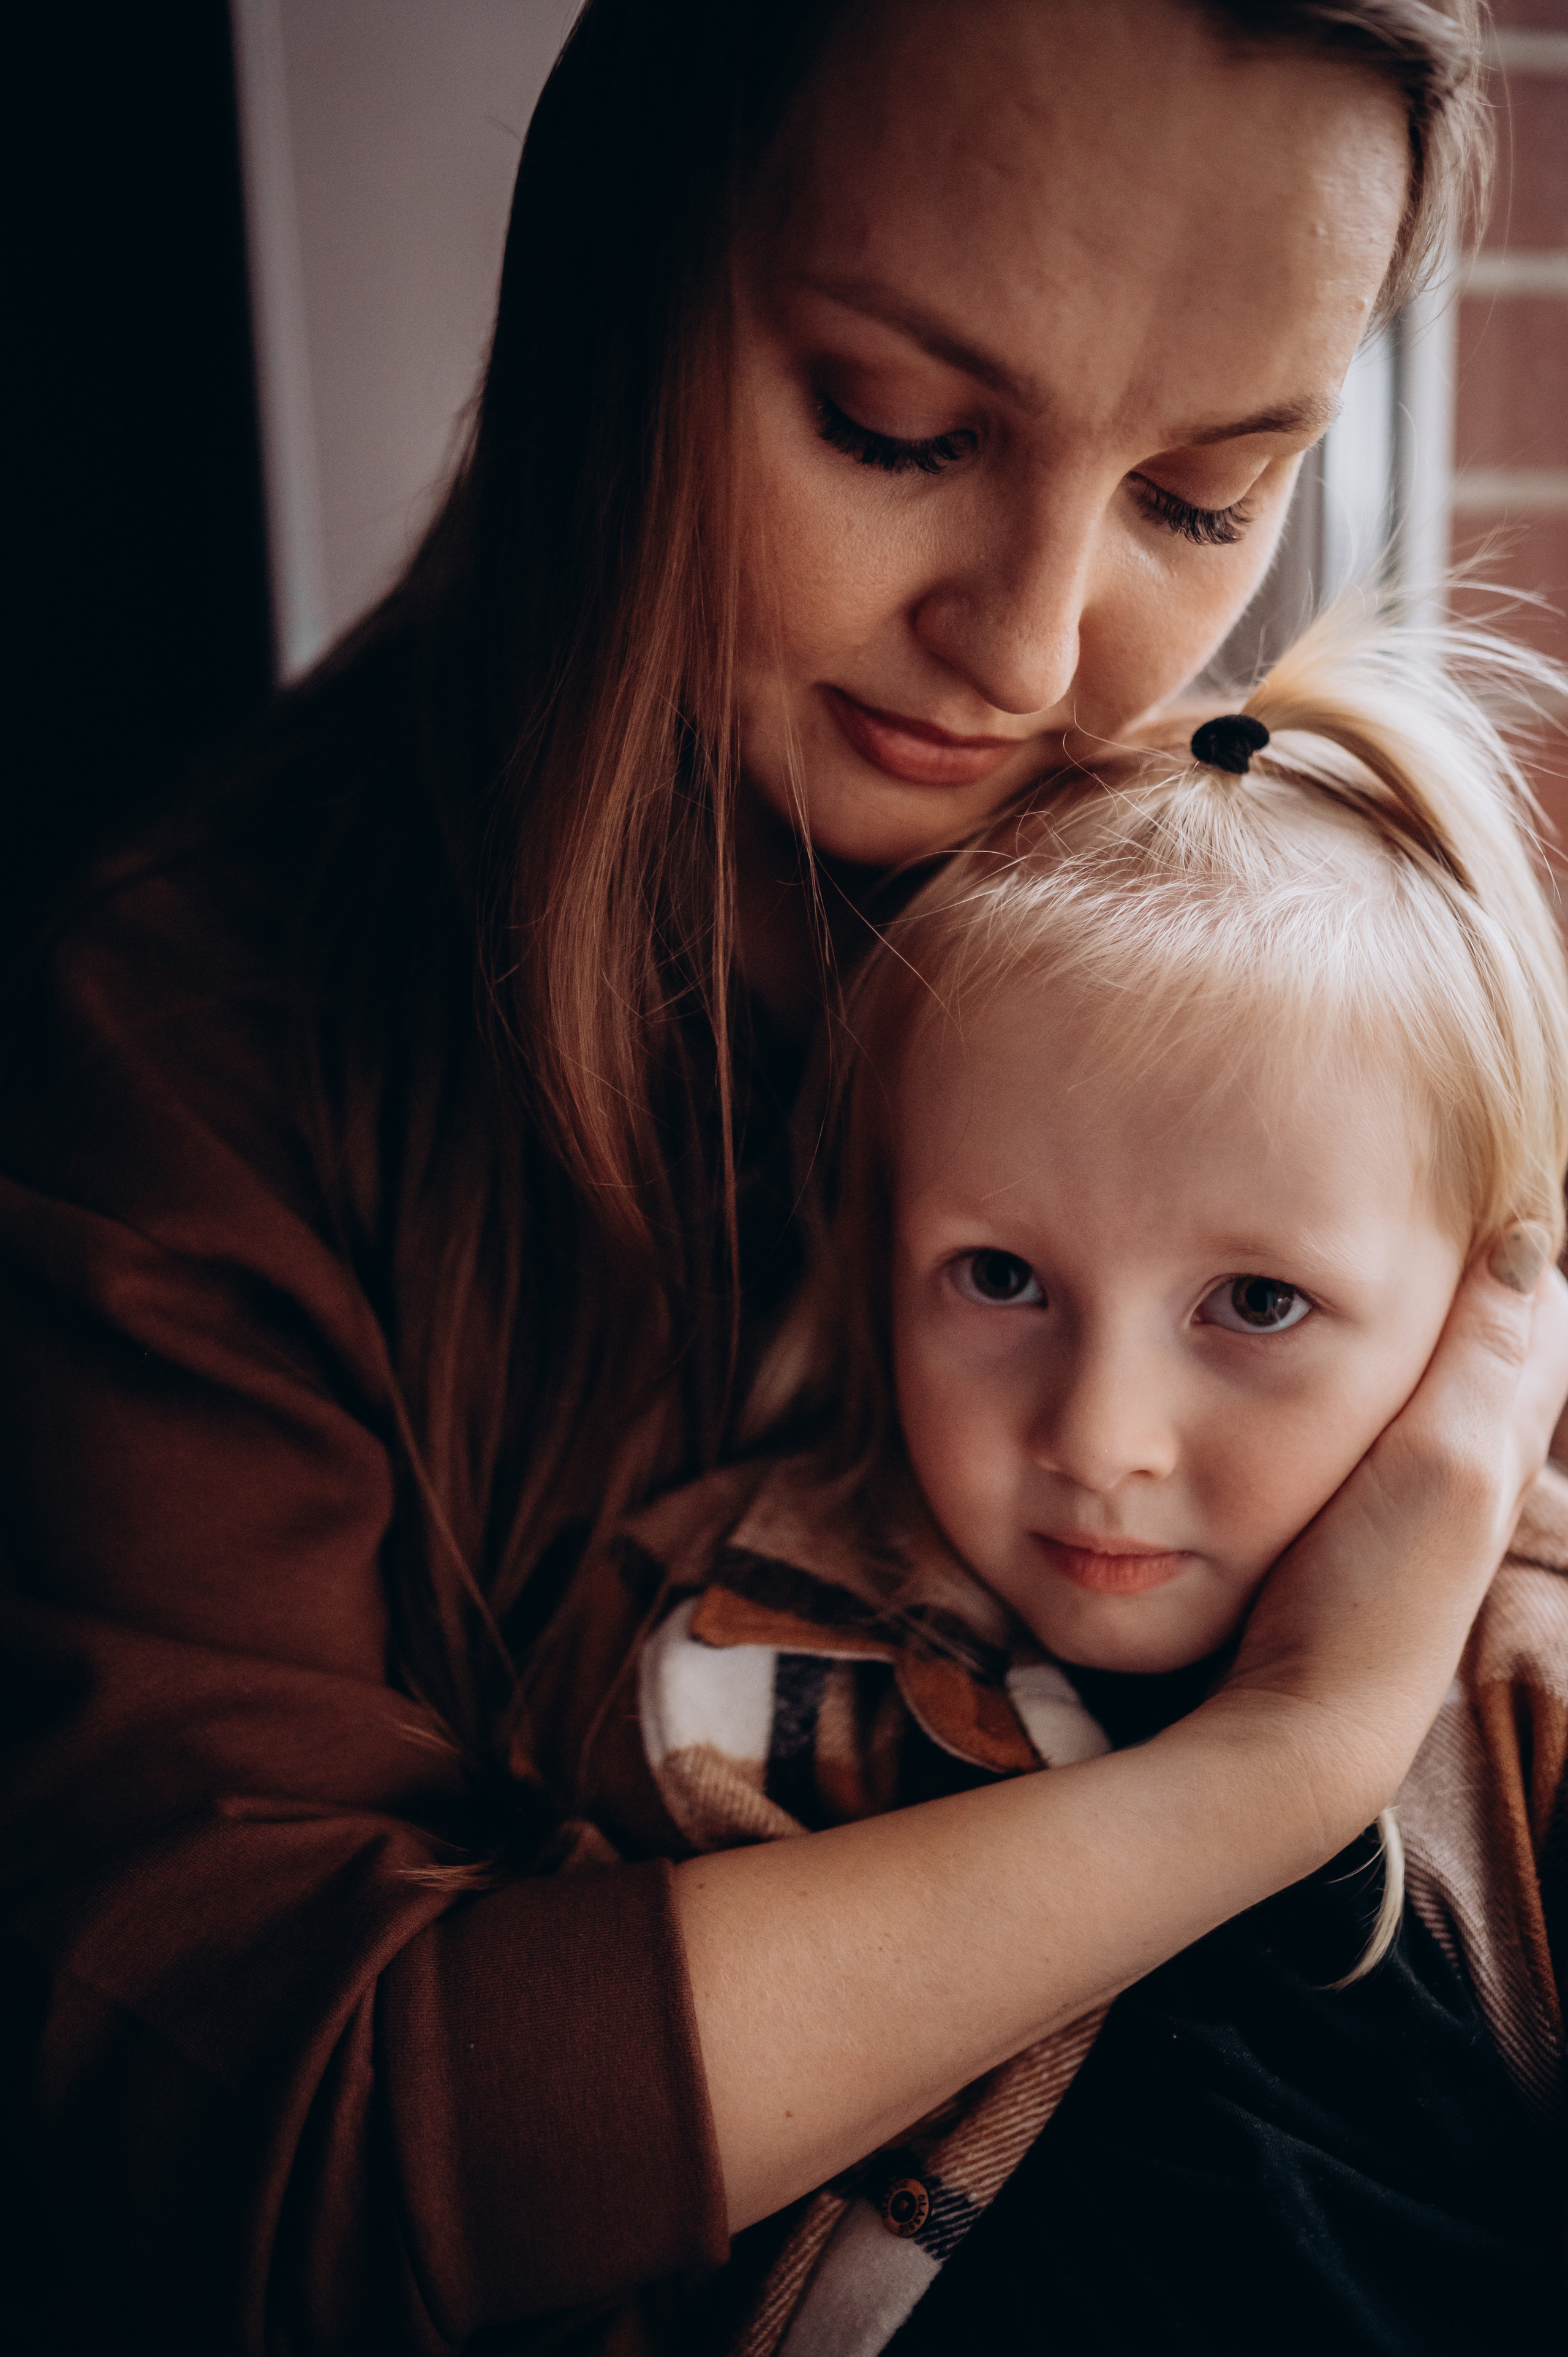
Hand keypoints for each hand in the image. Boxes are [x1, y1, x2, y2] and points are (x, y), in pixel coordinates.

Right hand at [1219, 1233, 1567, 1804]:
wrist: (1313, 1715)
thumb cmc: (1375, 1590)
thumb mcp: (1443, 1461)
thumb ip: (1482, 1356)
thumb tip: (1529, 1242)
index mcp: (1504, 1434)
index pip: (1542, 1315)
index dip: (1522, 1246)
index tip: (1487, 1180)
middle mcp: (1478, 1461)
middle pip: (1507, 1344)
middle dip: (1485, 1272)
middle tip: (1439, 1199)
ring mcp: (1423, 1494)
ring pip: (1450, 1381)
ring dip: (1436, 1320)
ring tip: (1390, 1255)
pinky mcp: (1366, 1519)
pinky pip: (1396, 1418)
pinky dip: (1388, 1370)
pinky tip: (1336, 1357)